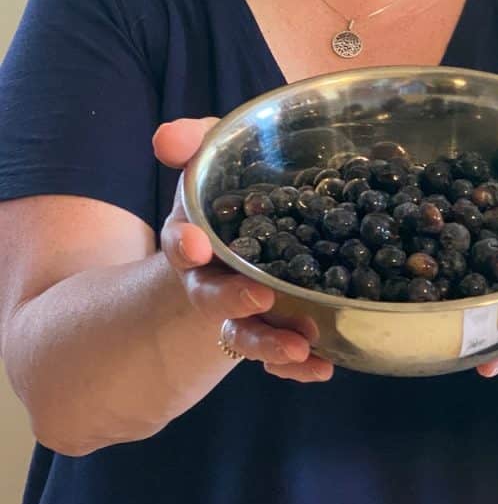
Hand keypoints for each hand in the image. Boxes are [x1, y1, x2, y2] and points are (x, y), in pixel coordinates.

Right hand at [156, 117, 333, 382]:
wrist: (236, 240)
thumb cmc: (224, 195)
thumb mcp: (211, 160)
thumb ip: (192, 142)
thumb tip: (166, 136)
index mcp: (194, 238)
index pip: (182, 243)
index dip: (185, 244)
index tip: (196, 242)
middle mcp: (212, 281)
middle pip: (213, 298)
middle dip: (231, 300)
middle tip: (259, 298)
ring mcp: (241, 311)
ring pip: (247, 334)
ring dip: (270, 343)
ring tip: (300, 345)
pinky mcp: (272, 330)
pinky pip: (280, 355)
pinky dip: (298, 365)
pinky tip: (324, 367)